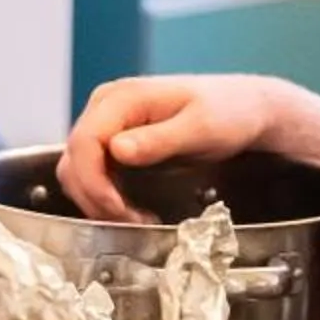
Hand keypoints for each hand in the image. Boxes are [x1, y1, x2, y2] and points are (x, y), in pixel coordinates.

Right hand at [58, 75, 286, 222]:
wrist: (245, 108)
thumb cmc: (229, 113)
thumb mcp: (201, 128)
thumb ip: (159, 139)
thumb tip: (117, 150)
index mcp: (123, 97)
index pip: (84, 142)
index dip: (94, 183)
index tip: (119, 211)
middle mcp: (106, 106)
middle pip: (74, 159)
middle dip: (95, 198)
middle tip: (131, 223)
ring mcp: (107, 122)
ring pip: (77, 169)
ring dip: (97, 201)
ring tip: (134, 219)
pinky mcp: (113, 139)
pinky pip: (93, 172)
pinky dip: (104, 196)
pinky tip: (131, 210)